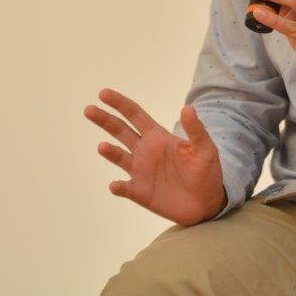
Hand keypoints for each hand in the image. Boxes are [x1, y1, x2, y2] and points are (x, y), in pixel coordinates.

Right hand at [84, 89, 224, 225]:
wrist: (206, 202)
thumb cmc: (206, 172)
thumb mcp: (205, 149)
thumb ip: (196, 130)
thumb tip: (187, 107)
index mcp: (158, 136)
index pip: (135, 115)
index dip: (120, 104)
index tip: (103, 93)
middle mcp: (145, 151)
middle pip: (120, 131)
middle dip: (105, 120)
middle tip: (89, 109)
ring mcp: (140, 171)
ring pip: (119, 157)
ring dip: (109, 152)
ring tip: (103, 146)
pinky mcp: (140, 192)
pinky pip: (125, 189)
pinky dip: (118, 187)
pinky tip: (116, 185)